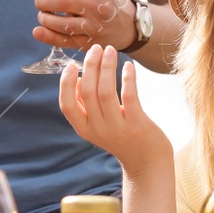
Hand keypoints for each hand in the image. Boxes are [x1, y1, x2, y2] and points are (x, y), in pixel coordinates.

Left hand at [31, 0, 131, 51]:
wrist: (126, 25)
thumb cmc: (102, 0)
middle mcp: (97, 6)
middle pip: (60, 1)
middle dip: (42, 0)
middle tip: (39, 1)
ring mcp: (93, 27)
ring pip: (59, 23)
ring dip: (44, 18)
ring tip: (44, 15)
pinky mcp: (88, 43)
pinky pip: (62, 41)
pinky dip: (46, 36)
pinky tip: (38, 31)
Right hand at [58, 45, 172, 176]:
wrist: (148, 164)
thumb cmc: (123, 138)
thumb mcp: (99, 126)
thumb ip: (86, 106)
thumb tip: (79, 78)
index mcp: (85, 129)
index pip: (66, 105)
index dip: (65, 84)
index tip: (70, 65)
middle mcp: (98, 129)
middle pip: (87, 92)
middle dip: (90, 66)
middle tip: (95, 48)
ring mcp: (117, 128)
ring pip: (106, 91)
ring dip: (107, 67)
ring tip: (110, 51)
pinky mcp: (137, 124)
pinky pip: (129, 96)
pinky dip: (127, 78)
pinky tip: (128, 65)